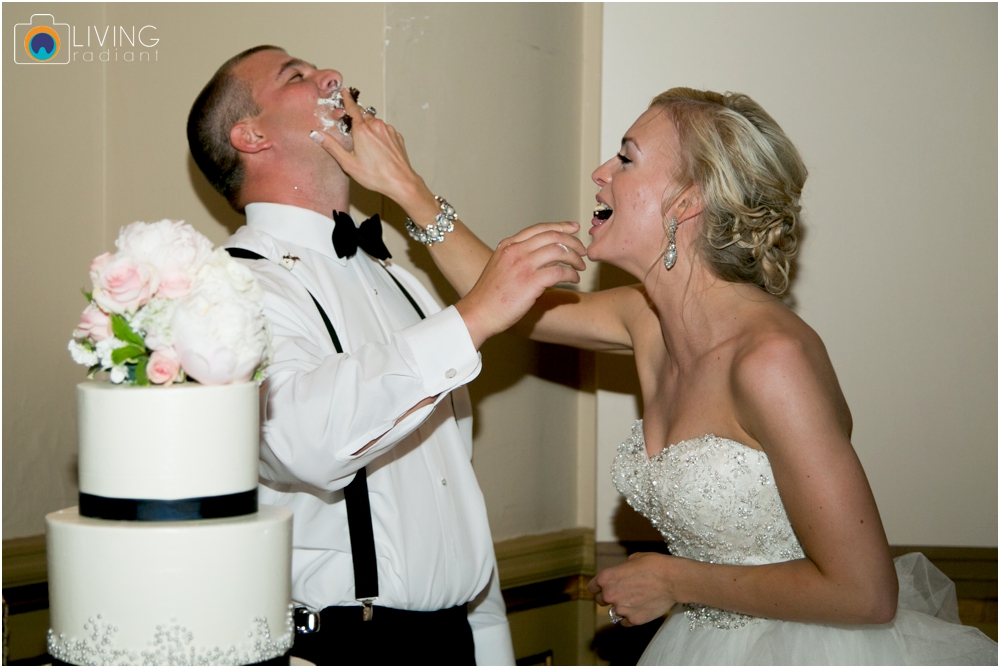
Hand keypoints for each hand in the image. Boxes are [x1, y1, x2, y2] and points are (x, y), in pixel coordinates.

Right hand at [309, 91, 426, 204]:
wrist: (401, 182)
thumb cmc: (375, 175)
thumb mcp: (348, 163)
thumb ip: (332, 146)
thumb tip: (316, 134)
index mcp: (362, 130)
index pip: (352, 108)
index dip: (347, 100)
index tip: (345, 91)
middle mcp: (376, 125)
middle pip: (363, 116)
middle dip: (357, 119)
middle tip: (352, 131)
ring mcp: (389, 130)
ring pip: (375, 123)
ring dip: (369, 128)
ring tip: (367, 146)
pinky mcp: (397, 137)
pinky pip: (385, 131)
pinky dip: (380, 135)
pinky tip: (378, 149)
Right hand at [455, 222, 586, 348]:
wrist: (478, 313)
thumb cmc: (489, 297)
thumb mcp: (500, 267)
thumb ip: (518, 258)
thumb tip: (541, 259)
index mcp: (508, 245)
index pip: (540, 228)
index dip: (560, 226)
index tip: (573, 228)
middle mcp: (516, 251)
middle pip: (553, 236)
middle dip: (573, 242)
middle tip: (583, 251)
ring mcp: (523, 265)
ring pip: (559, 251)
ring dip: (575, 258)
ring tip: (580, 267)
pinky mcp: (530, 282)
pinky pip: (559, 272)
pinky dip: (571, 275)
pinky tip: (574, 280)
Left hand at [587, 552, 677, 626]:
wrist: (673, 580)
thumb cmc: (654, 565)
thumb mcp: (633, 559)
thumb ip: (621, 569)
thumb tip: (622, 574)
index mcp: (606, 578)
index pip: (592, 587)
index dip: (597, 587)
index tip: (601, 588)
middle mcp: (610, 595)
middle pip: (601, 600)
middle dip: (608, 597)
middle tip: (621, 593)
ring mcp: (622, 610)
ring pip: (615, 612)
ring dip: (621, 607)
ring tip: (635, 600)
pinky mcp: (634, 620)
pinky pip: (626, 622)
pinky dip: (631, 617)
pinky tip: (640, 608)